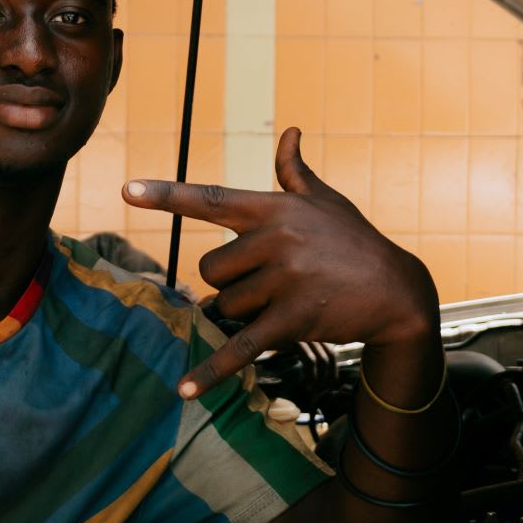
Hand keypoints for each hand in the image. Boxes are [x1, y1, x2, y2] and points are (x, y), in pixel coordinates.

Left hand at [125, 128, 438, 397]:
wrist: (396, 290)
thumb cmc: (354, 241)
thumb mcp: (326, 202)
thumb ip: (296, 172)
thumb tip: (290, 131)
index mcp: (275, 208)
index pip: (211, 199)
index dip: (166, 195)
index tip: (126, 190)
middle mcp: (276, 240)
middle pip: (209, 268)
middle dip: (229, 281)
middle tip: (267, 281)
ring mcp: (284, 280)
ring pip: (225, 304)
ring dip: (244, 311)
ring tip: (284, 301)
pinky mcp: (291, 320)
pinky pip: (240, 346)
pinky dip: (212, 371)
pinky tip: (184, 390)